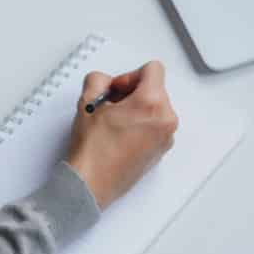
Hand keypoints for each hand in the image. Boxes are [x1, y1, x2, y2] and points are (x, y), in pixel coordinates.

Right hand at [64, 61, 177, 210]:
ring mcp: (165, 138)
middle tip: (110, 106)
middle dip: (132, 93)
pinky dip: (140, 126)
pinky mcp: (160, 151)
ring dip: (136, 110)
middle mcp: (165, 120)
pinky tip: (119, 136)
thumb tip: (104, 82)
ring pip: (155, 109)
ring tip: (113, 123)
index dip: (130, 75)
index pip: (153, 69)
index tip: (117, 89)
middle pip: (154, 89)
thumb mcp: (88, 103)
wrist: (91, 183)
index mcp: (152, 104)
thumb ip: (98, 81)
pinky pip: (155, 127)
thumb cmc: (93, 150)